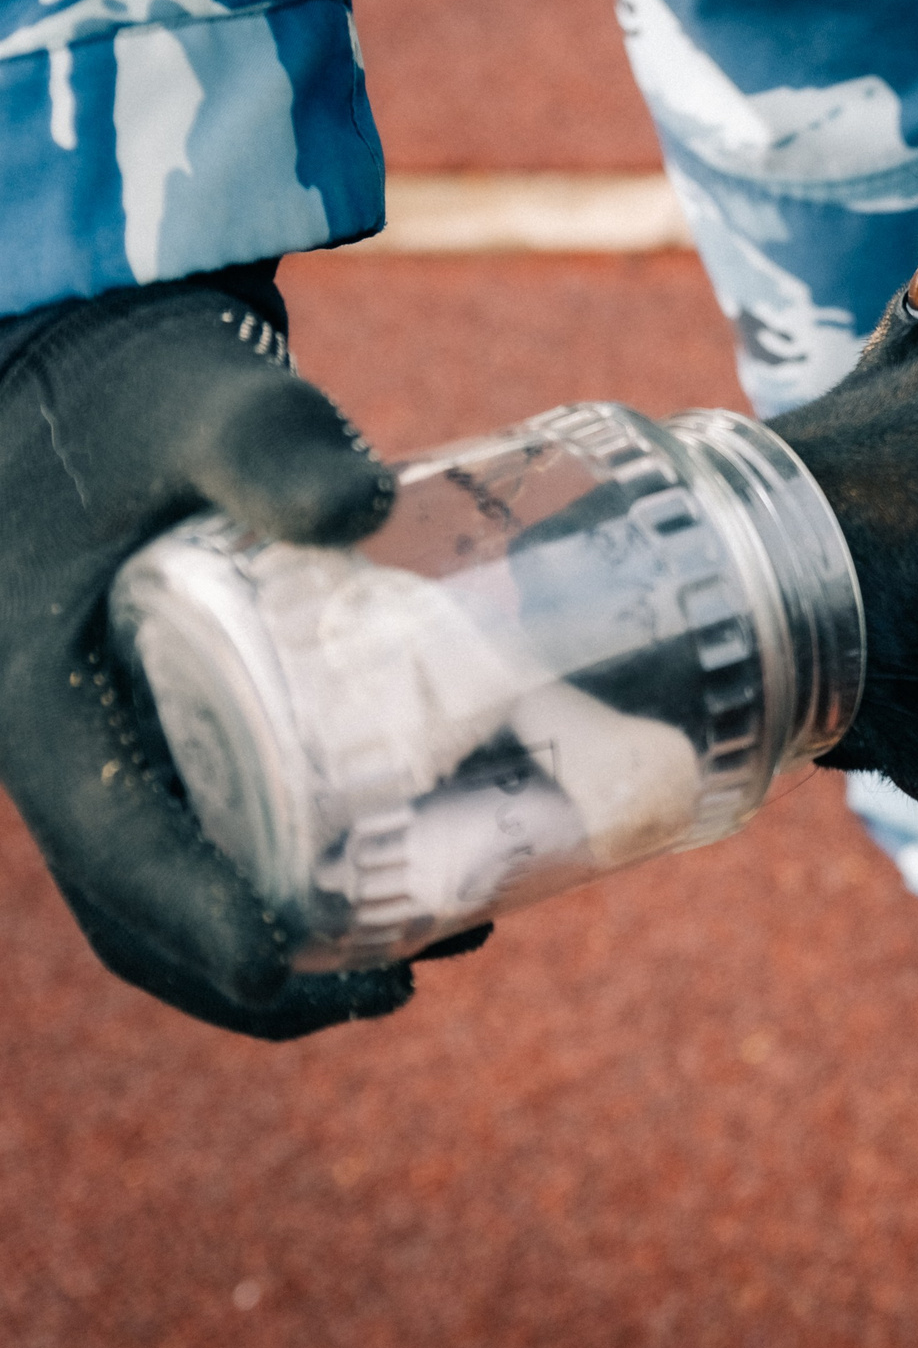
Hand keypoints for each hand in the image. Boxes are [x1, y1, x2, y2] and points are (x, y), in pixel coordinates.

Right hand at [0, 268, 457, 1037]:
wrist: (95, 365)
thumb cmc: (135, 386)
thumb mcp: (199, 403)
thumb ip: (270, 442)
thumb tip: (366, 503)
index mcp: (46, 707)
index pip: (118, 858)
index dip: (208, 929)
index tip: (308, 965)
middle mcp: (70, 752)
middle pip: (151, 919)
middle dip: (270, 979)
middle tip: (405, 982)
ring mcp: (119, 750)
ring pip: (186, 901)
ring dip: (296, 956)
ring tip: (441, 945)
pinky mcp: (173, 732)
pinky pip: (219, 847)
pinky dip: (301, 892)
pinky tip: (416, 883)